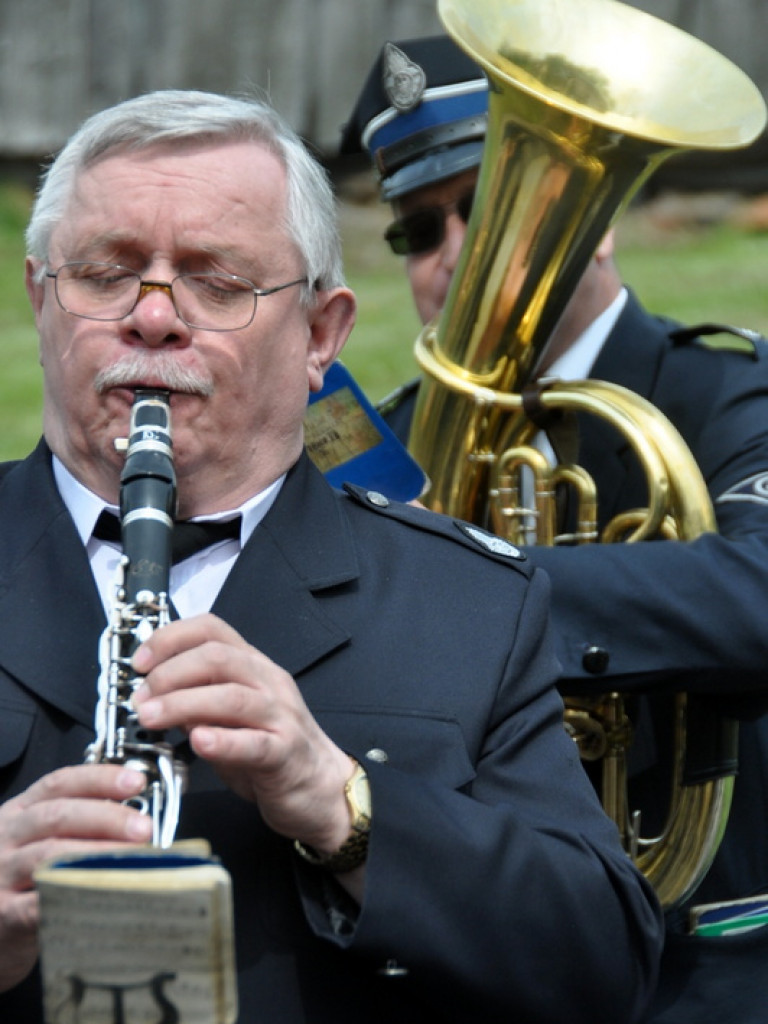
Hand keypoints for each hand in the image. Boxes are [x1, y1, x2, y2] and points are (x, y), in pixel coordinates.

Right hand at [0, 765, 152, 991]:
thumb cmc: (17, 881)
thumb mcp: (36, 840)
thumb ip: (76, 825)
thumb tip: (136, 817)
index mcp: (20, 812)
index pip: (59, 783)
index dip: (100, 778)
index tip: (137, 782)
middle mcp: (7, 838)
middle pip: (58, 816)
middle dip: (107, 818)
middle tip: (143, 828)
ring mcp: (1, 875)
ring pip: (49, 855)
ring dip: (96, 855)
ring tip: (132, 861)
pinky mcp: (3, 915)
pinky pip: (37, 904)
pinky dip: (72, 896)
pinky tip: (102, 895)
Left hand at [132, 614, 354, 853]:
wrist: (321, 787)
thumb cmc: (272, 749)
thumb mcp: (231, 718)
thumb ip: (198, 703)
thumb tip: (154, 696)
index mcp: (254, 666)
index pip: (212, 630)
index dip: (170, 638)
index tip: (139, 661)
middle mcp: (269, 683)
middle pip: (218, 658)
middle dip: (170, 673)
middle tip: (141, 697)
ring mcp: (281, 717)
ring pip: (232, 697)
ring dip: (183, 703)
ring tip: (151, 717)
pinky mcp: (286, 754)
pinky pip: (254, 743)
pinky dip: (223, 741)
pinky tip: (198, 742)